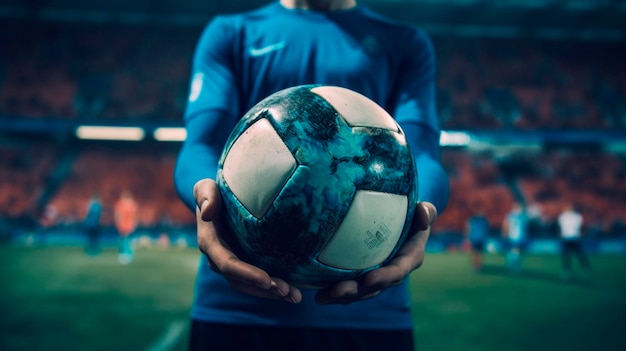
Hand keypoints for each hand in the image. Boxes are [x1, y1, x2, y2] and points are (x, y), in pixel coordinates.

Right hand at [193, 178, 301, 302]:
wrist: (214, 199)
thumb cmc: (212, 191)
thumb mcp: (205, 187)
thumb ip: (205, 195)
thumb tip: (208, 211)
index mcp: (210, 243)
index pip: (228, 264)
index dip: (247, 274)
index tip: (267, 279)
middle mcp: (218, 259)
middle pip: (241, 281)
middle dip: (265, 289)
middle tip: (289, 292)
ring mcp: (231, 264)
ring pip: (250, 286)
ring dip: (272, 293)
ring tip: (295, 296)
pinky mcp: (243, 264)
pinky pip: (256, 282)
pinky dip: (273, 288)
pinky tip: (292, 291)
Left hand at [315, 201, 436, 304]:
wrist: (403, 222)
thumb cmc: (413, 214)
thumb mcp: (422, 212)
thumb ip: (425, 213)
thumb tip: (422, 211)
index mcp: (409, 260)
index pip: (397, 271)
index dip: (384, 277)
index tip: (368, 279)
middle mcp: (392, 274)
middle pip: (374, 287)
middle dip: (355, 292)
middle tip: (337, 291)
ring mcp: (377, 277)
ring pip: (359, 292)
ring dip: (340, 296)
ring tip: (321, 298)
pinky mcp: (362, 277)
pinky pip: (349, 286)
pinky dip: (333, 291)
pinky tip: (316, 292)